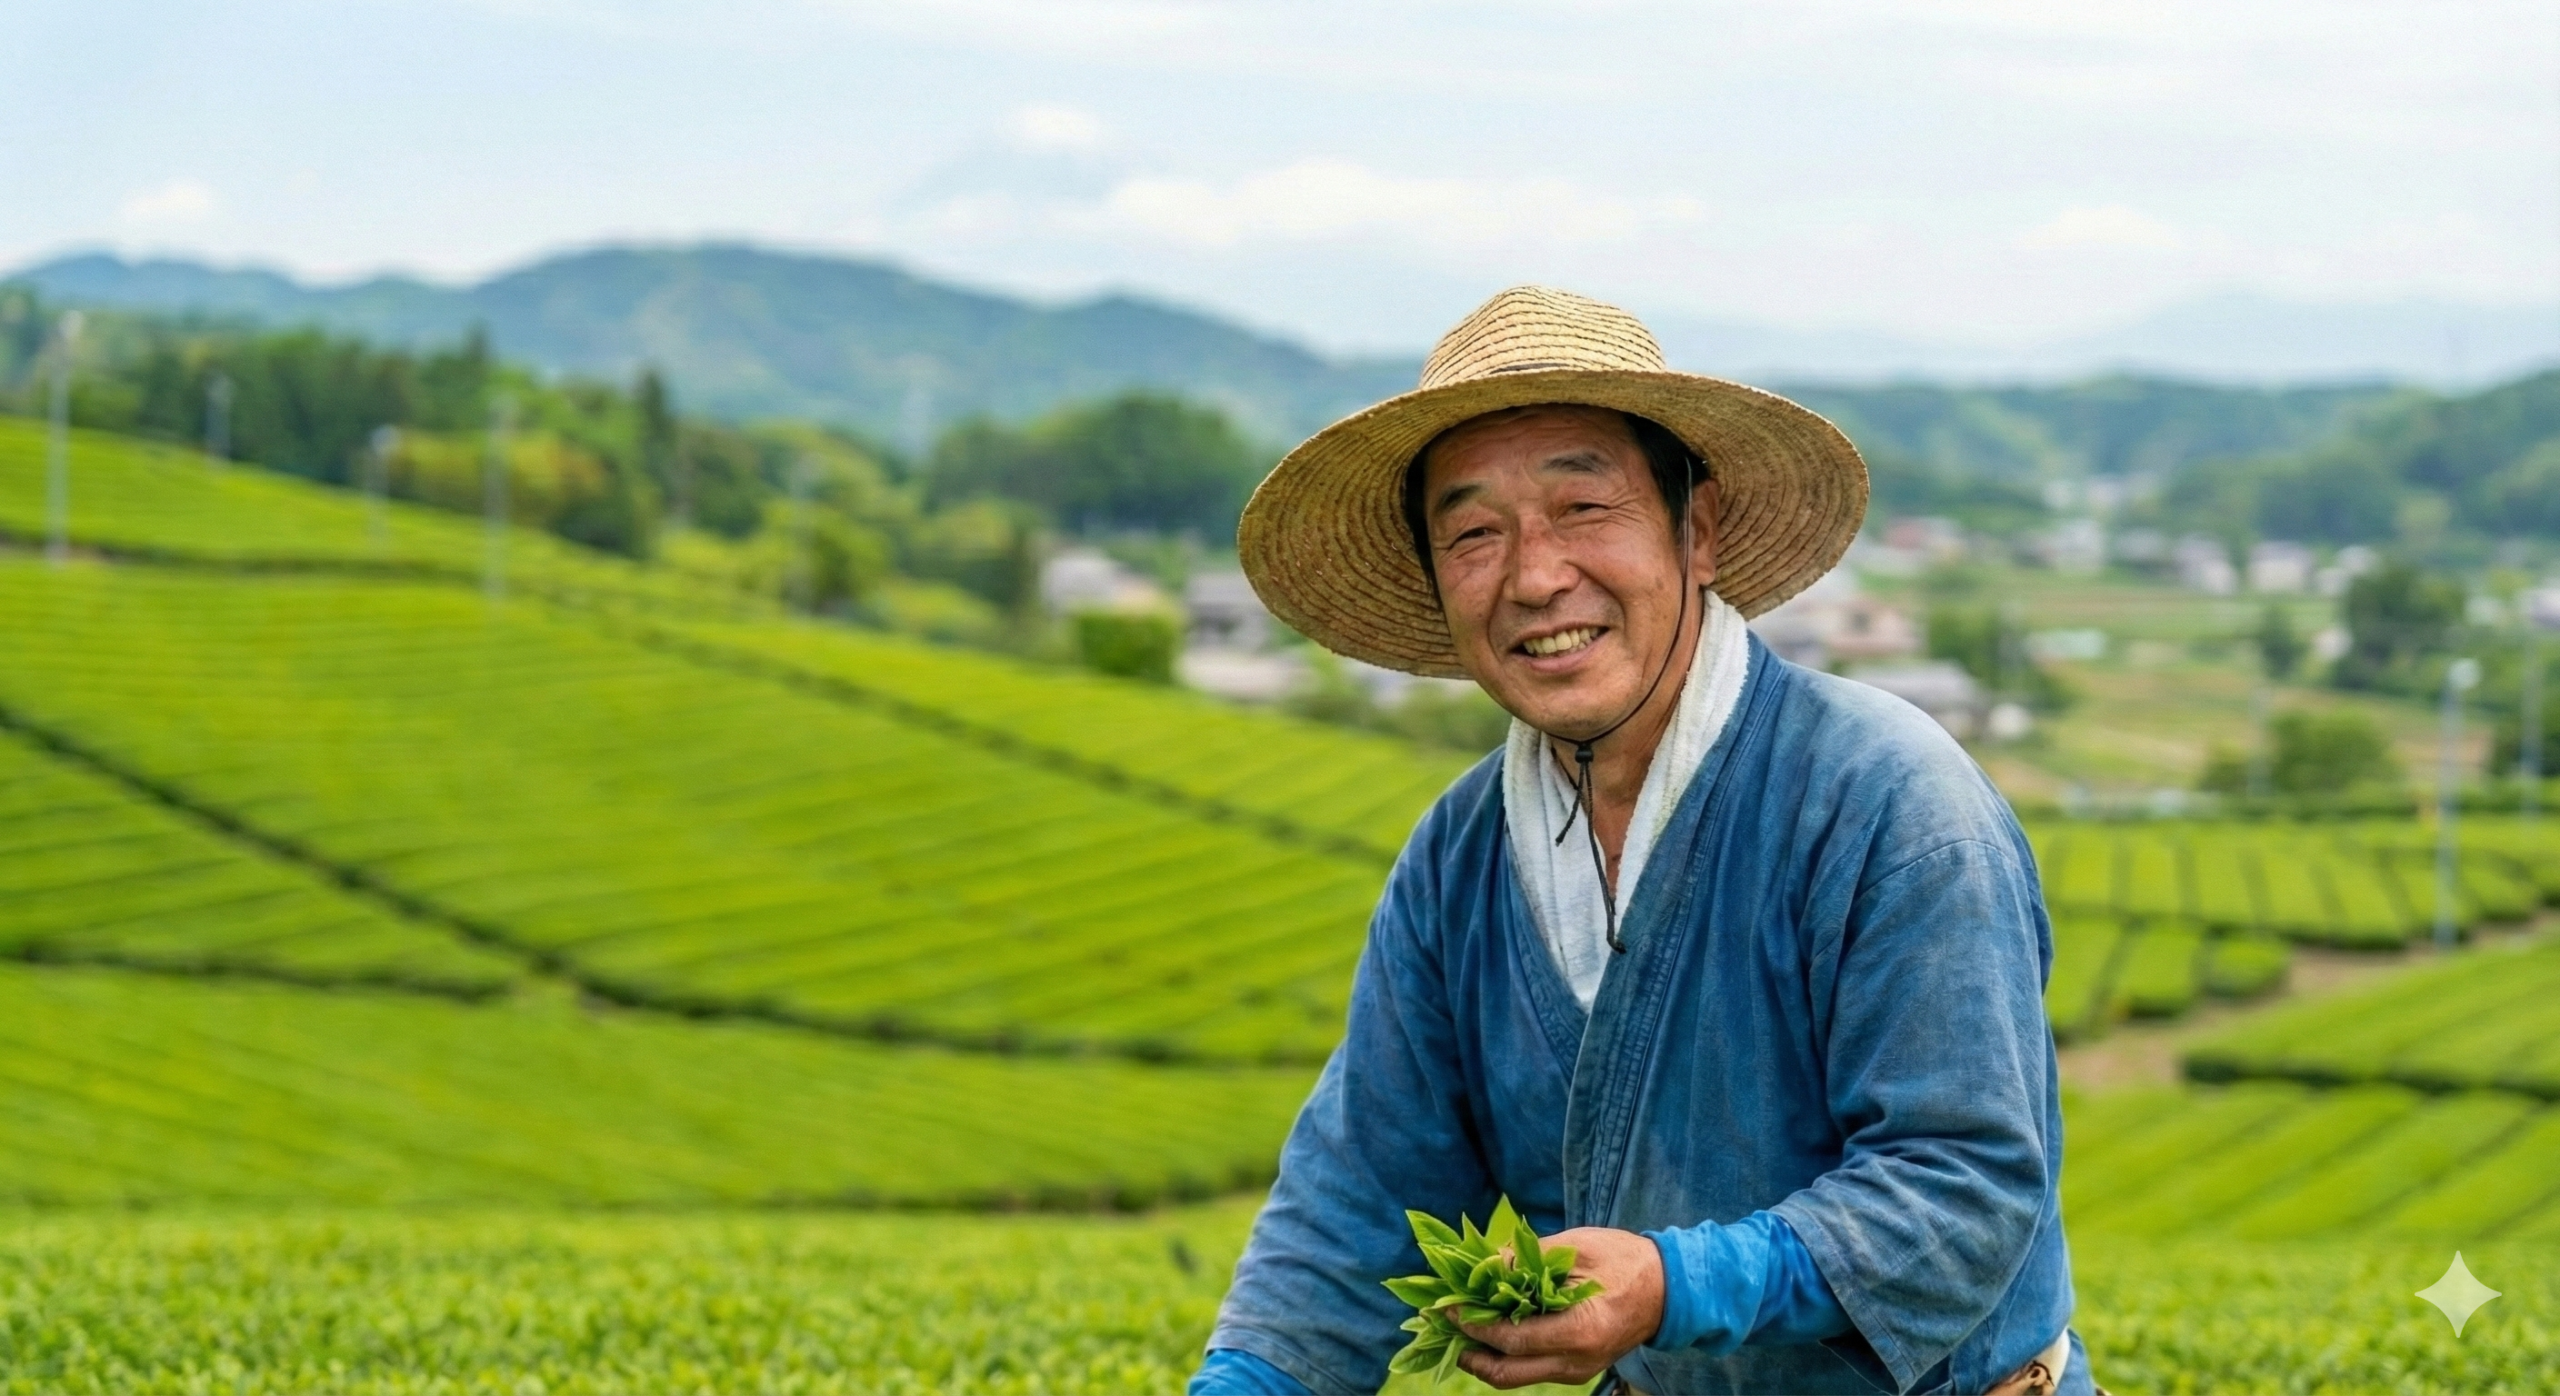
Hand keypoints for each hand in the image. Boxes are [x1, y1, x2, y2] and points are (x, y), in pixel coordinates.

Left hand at [1454, 1226, 1664, 1388]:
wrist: (1668, 1289)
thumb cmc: (1624, 1261)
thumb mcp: (1575, 1248)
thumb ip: (1527, 1258)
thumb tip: (1483, 1265)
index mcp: (1578, 1331)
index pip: (1511, 1340)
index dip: (1474, 1326)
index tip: (1448, 1307)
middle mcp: (1576, 1362)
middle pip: (1506, 1374)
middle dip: (1469, 1355)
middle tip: (1444, 1328)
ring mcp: (1578, 1371)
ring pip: (1516, 1377)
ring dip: (1485, 1357)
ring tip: (1461, 1329)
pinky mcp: (1578, 1369)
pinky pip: (1532, 1370)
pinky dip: (1507, 1355)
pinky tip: (1492, 1331)